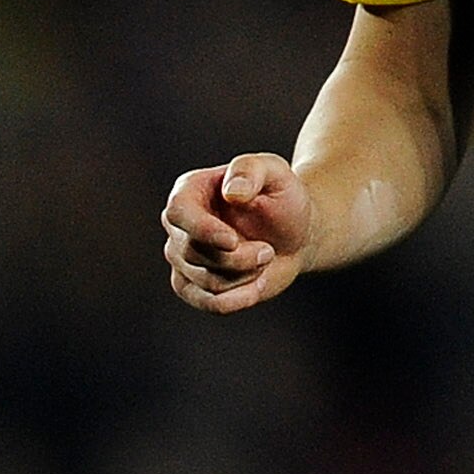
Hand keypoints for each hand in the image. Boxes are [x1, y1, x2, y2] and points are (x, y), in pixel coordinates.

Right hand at [162, 153, 315, 313]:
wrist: (295, 233)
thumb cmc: (282, 198)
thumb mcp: (275, 172)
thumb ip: (251, 170)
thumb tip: (233, 192)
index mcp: (189, 191)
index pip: (178, 212)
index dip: (202, 230)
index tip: (232, 241)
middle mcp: (179, 226)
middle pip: (193, 253)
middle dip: (239, 258)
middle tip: (268, 250)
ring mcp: (182, 259)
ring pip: (205, 281)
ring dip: (245, 276)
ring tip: (263, 258)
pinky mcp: (193, 286)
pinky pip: (209, 303)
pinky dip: (239, 299)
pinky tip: (258, 285)